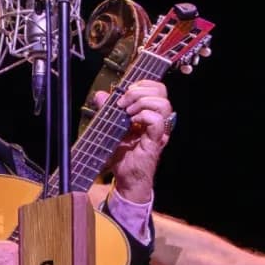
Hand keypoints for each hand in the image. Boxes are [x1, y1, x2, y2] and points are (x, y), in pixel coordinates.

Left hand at [99, 79, 173, 202]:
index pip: (156, 88)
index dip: (141, 84)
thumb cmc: (122, 157)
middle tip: (123, 103)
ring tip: (128, 113)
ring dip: (142, 103)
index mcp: (150, 113)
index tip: (124, 93)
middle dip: (139, 91)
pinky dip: (143, 116)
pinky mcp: (155, 141)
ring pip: (163, 104)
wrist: (125, 180)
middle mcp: (158, 120)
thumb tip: (100, 95)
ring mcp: (159, 131)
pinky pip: (157, 121)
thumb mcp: (111, 128)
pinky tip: (132, 123)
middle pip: (162, 91)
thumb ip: (107, 110)